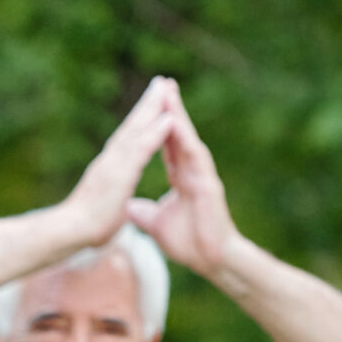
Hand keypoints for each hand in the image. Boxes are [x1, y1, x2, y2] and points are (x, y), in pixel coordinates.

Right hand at [56, 77, 175, 247]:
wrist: (70, 232)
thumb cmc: (86, 226)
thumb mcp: (105, 206)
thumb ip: (113, 198)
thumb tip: (116, 203)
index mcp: (110, 168)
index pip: (128, 139)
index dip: (141, 121)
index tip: (152, 103)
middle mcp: (111, 159)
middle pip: (132, 126)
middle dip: (148, 103)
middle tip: (161, 81)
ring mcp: (114, 163)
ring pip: (137, 129)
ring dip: (152, 107)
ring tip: (166, 87)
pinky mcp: (120, 172)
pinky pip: (142, 148)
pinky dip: (155, 132)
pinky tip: (169, 118)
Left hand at [127, 108, 241, 278]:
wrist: (210, 259)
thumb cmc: (190, 242)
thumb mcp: (157, 224)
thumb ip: (145, 213)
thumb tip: (130, 208)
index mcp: (181, 176)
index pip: (166, 145)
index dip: (156, 125)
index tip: (147, 105)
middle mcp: (192, 170)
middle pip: (177, 134)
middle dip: (169, 109)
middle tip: (161, 82)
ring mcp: (202, 174)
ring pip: (187, 138)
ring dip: (178, 115)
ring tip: (169, 91)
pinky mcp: (208, 183)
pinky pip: (194, 156)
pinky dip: (184, 139)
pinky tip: (176, 122)